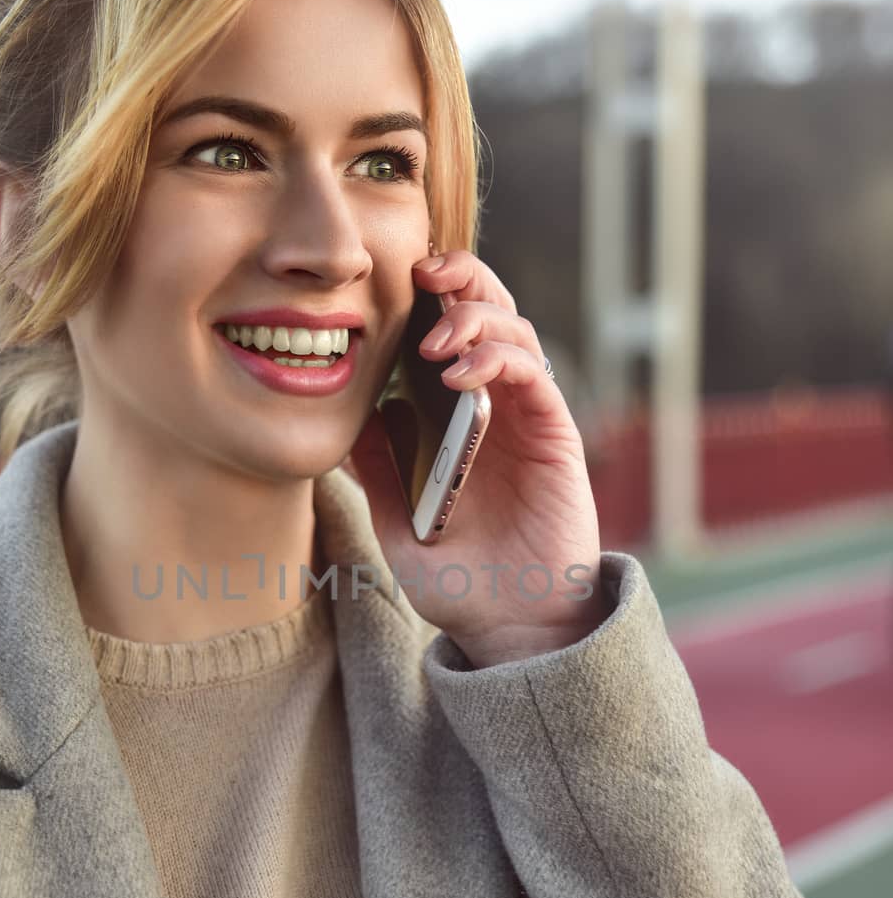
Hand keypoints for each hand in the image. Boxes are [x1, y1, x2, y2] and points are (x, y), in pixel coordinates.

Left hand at [346, 249, 610, 665]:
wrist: (508, 626)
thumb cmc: (458, 580)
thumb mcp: (395, 521)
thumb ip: (374, 468)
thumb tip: (342, 417)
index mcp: (457, 416)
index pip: (448, 330)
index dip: (428, 294)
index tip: (391, 279)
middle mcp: (496, 406)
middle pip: (488, 309)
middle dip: (459, 276)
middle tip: (423, 271)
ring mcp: (527, 417)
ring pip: (513, 329)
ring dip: (473, 319)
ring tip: (435, 343)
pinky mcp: (554, 434)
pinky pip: (533, 374)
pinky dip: (498, 360)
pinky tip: (462, 376)